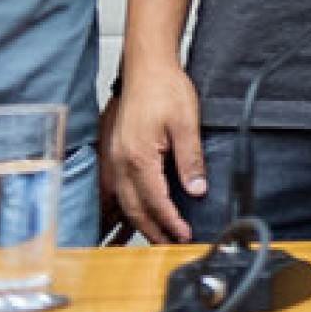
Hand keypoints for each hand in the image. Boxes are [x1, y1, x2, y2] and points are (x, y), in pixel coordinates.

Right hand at [103, 64, 205, 243]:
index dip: (171, 222)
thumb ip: (191, 159)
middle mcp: (121, 162)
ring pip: (124, 202)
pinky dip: (130, 205)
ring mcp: (114, 159)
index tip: (184, 234)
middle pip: (135, 209)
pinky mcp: (115, 153)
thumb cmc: (164, 89)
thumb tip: (197, 189)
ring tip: (158, 234)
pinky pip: (118, 189)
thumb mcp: (187, 123)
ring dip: (140, 222)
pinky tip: (140, 210)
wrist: (146, 67)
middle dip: (153, 230)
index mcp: (139, 158)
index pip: (155, 201)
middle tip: (171, 243)